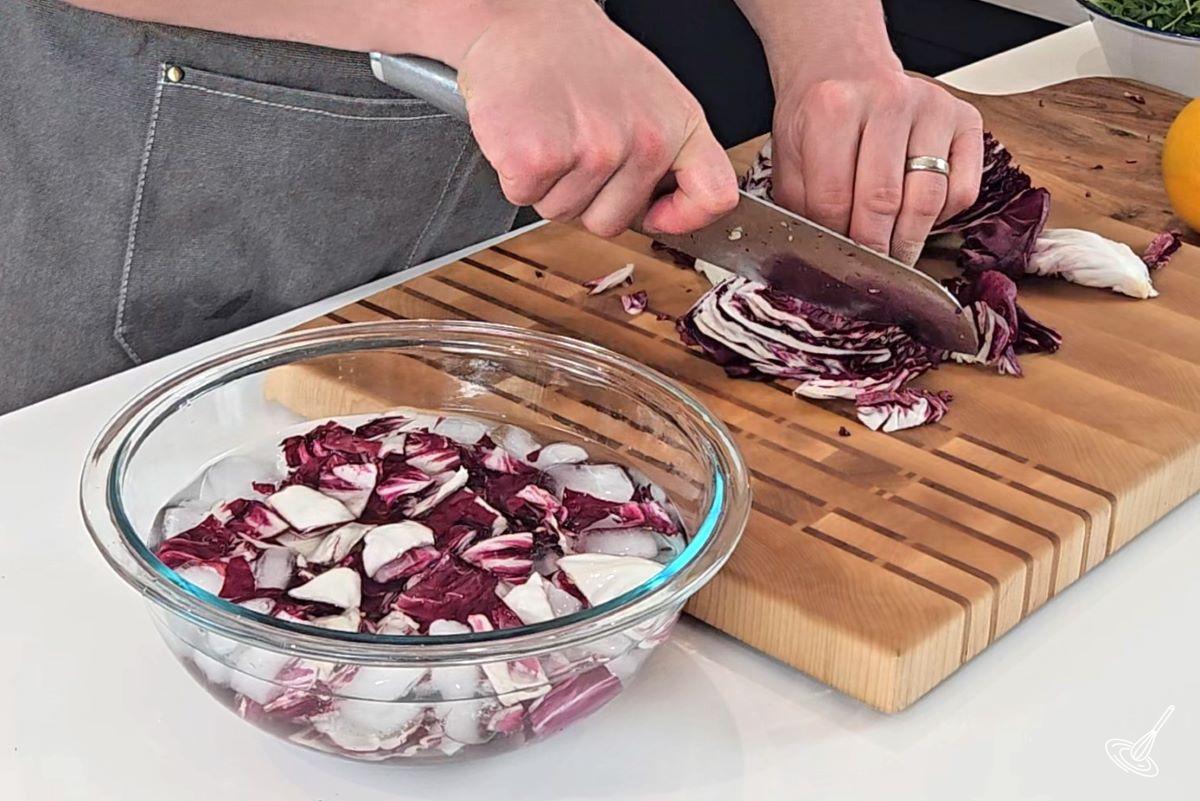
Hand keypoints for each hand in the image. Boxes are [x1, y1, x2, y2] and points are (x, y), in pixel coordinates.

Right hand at [455, 0, 736, 236]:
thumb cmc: (577, 54)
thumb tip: (663, 210)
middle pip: (611, 222)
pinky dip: (513, 174)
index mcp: (678, 125)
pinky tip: (524, 133)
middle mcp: (644, 141)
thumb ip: (666, 149)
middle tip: (572, 142)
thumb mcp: (649, 93)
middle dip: (583, 196)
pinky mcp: (540, 159)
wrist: (521, 17)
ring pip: (564, 212)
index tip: (657, 215)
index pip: (713, 195)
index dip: (684, 218)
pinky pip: (525, 198)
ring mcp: (594, 152)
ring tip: (549, 130)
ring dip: (547, 183)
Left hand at [771, 67, 983, 263]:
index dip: (834, 239)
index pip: (834, 197)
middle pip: (882, 201)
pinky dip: (943, 218)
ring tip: (894, 257)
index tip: (836, 260)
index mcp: (833, 108)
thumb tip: (821, 256)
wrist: (844, 67)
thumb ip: (800, 205)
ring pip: (927, 200)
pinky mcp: (966, 119)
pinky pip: (963, 191)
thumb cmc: (818, 117)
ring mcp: (932, 108)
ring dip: (909, 241)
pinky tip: (919, 217)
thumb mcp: (790, 156)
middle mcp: (888, 101)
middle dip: (873, 249)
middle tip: (869, 272)